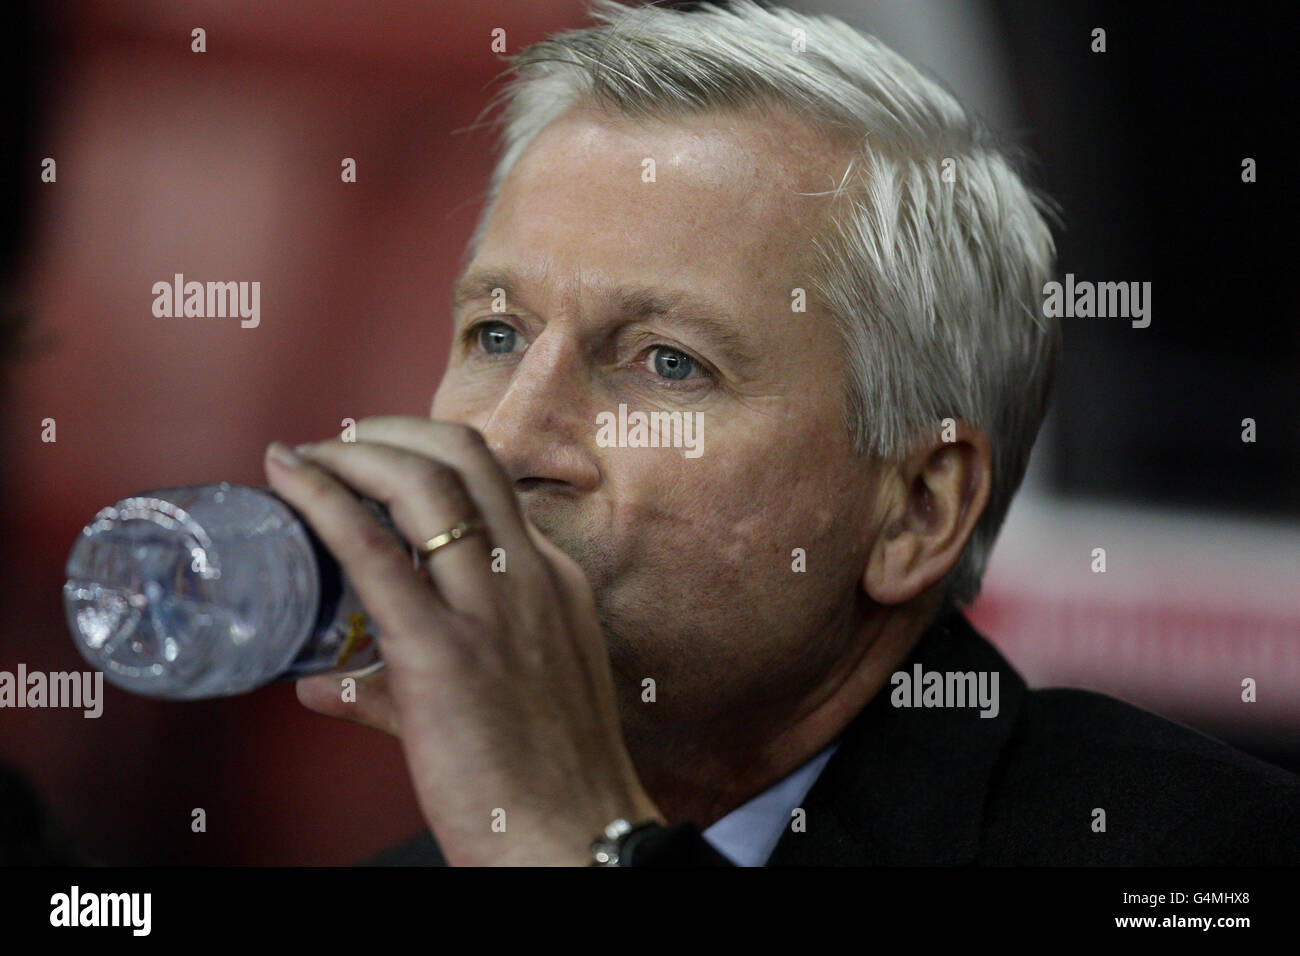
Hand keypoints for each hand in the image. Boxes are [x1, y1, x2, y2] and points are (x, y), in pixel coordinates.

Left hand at [263, 415, 663, 864]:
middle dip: (390, 430)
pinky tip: (287, 477)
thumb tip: (323, 685)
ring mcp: (492, 608)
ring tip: (306, 457)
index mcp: (552, 580)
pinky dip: (323, 498)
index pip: (490, 483)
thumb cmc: (544, 780)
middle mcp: (529, 575)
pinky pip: (374, 549)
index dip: (422, 456)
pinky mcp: (442, 651)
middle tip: (335, 445)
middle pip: (463, 454)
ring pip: (425, 482)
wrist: (576, 835)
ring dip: (354, 450)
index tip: (371, 464)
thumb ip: (406, 684)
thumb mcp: (511, 699)